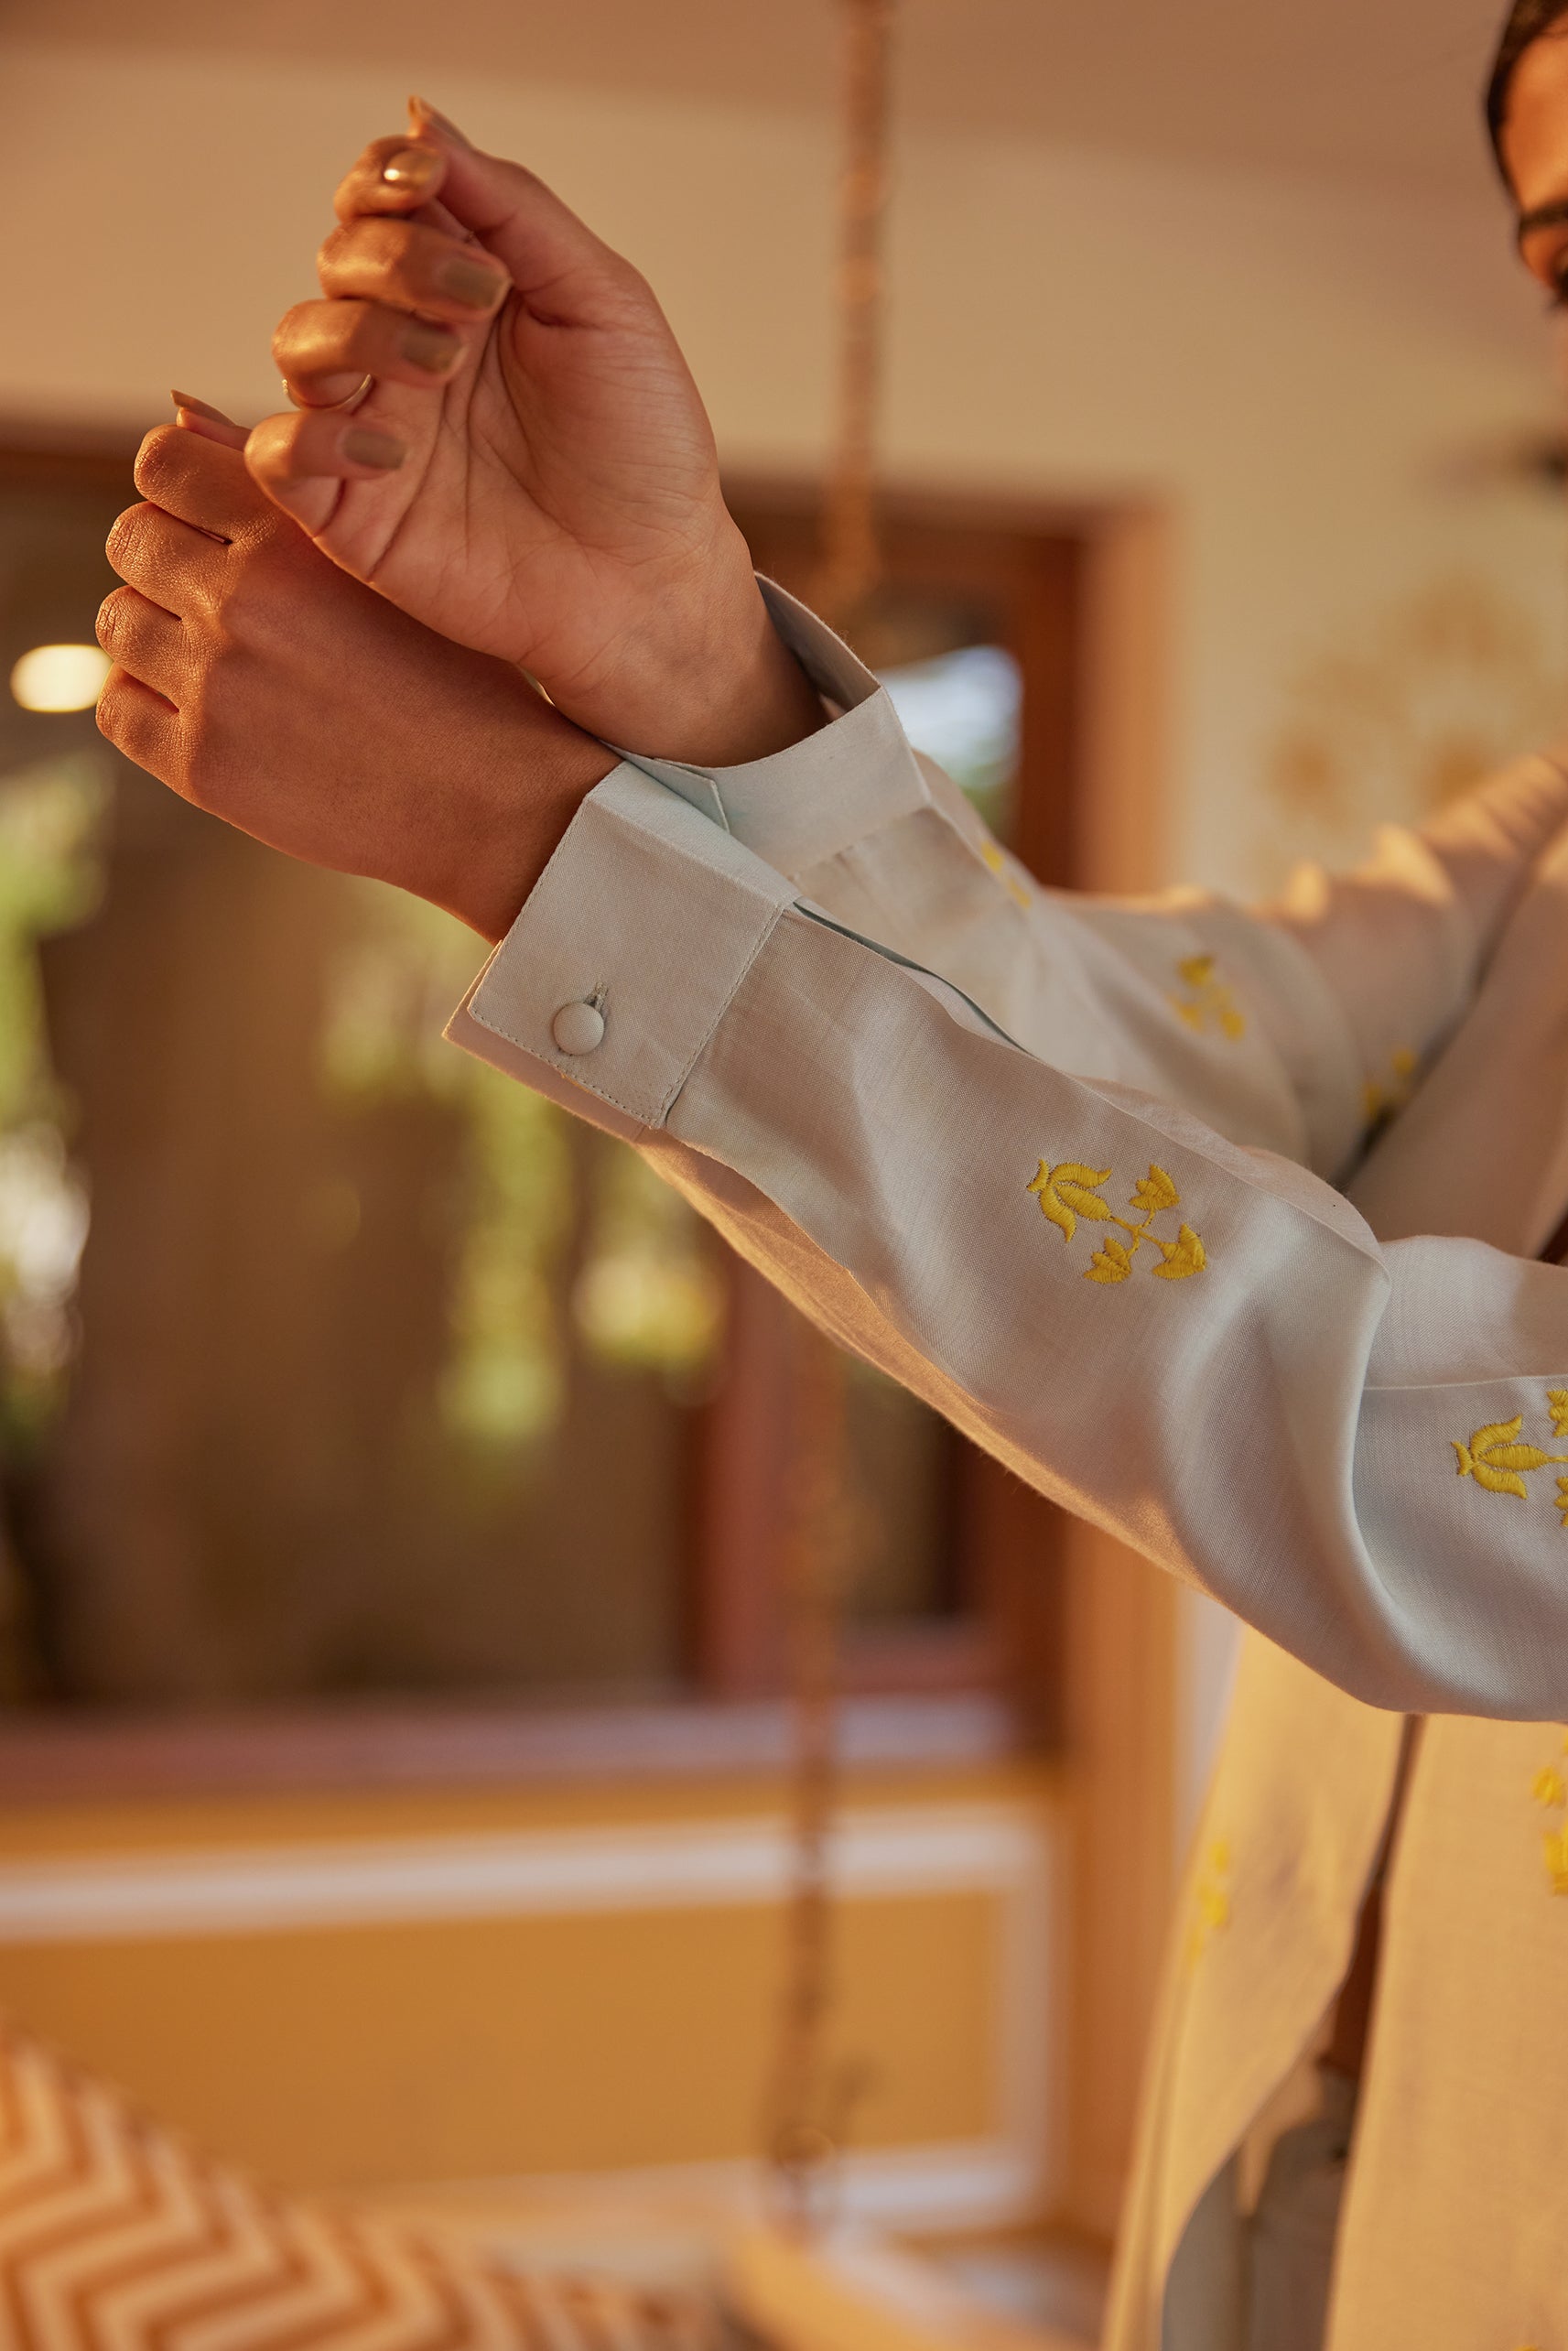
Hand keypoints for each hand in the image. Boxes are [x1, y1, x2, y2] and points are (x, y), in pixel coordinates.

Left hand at [96, 410, 615, 941]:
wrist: (494, 805)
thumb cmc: (456, 676)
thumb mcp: (391, 561)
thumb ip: (284, 484)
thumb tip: (173, 414)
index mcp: (295, 535)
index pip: (162, 463)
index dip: (180, 487)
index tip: (212, 521)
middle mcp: (244, 601)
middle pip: (132, 540)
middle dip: (169, 562)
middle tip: (226, 602)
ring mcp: (216, 687)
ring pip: (119, 623)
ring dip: (157, 635)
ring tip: (225, 663)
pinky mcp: (203, 766)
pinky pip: (119, 710)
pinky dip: (149, 705)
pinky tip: (211, 713)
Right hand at [244, 101, 822, 766]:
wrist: (652, 583)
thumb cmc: (641, 450)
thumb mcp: (602, 305)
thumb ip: (514, 210)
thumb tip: (421, 116)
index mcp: (463, 292)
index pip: (382, 203)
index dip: (386, 179)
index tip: (428, 181)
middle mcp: (406, 352)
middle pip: (340, 260)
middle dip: (395, 259)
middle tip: (476, 299)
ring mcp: (372, 428)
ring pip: (297, 340)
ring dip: (361, 332)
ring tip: (444, 365)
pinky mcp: (350, 513)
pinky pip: (277, 452)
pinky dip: (313, 432)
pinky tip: (391, 449)